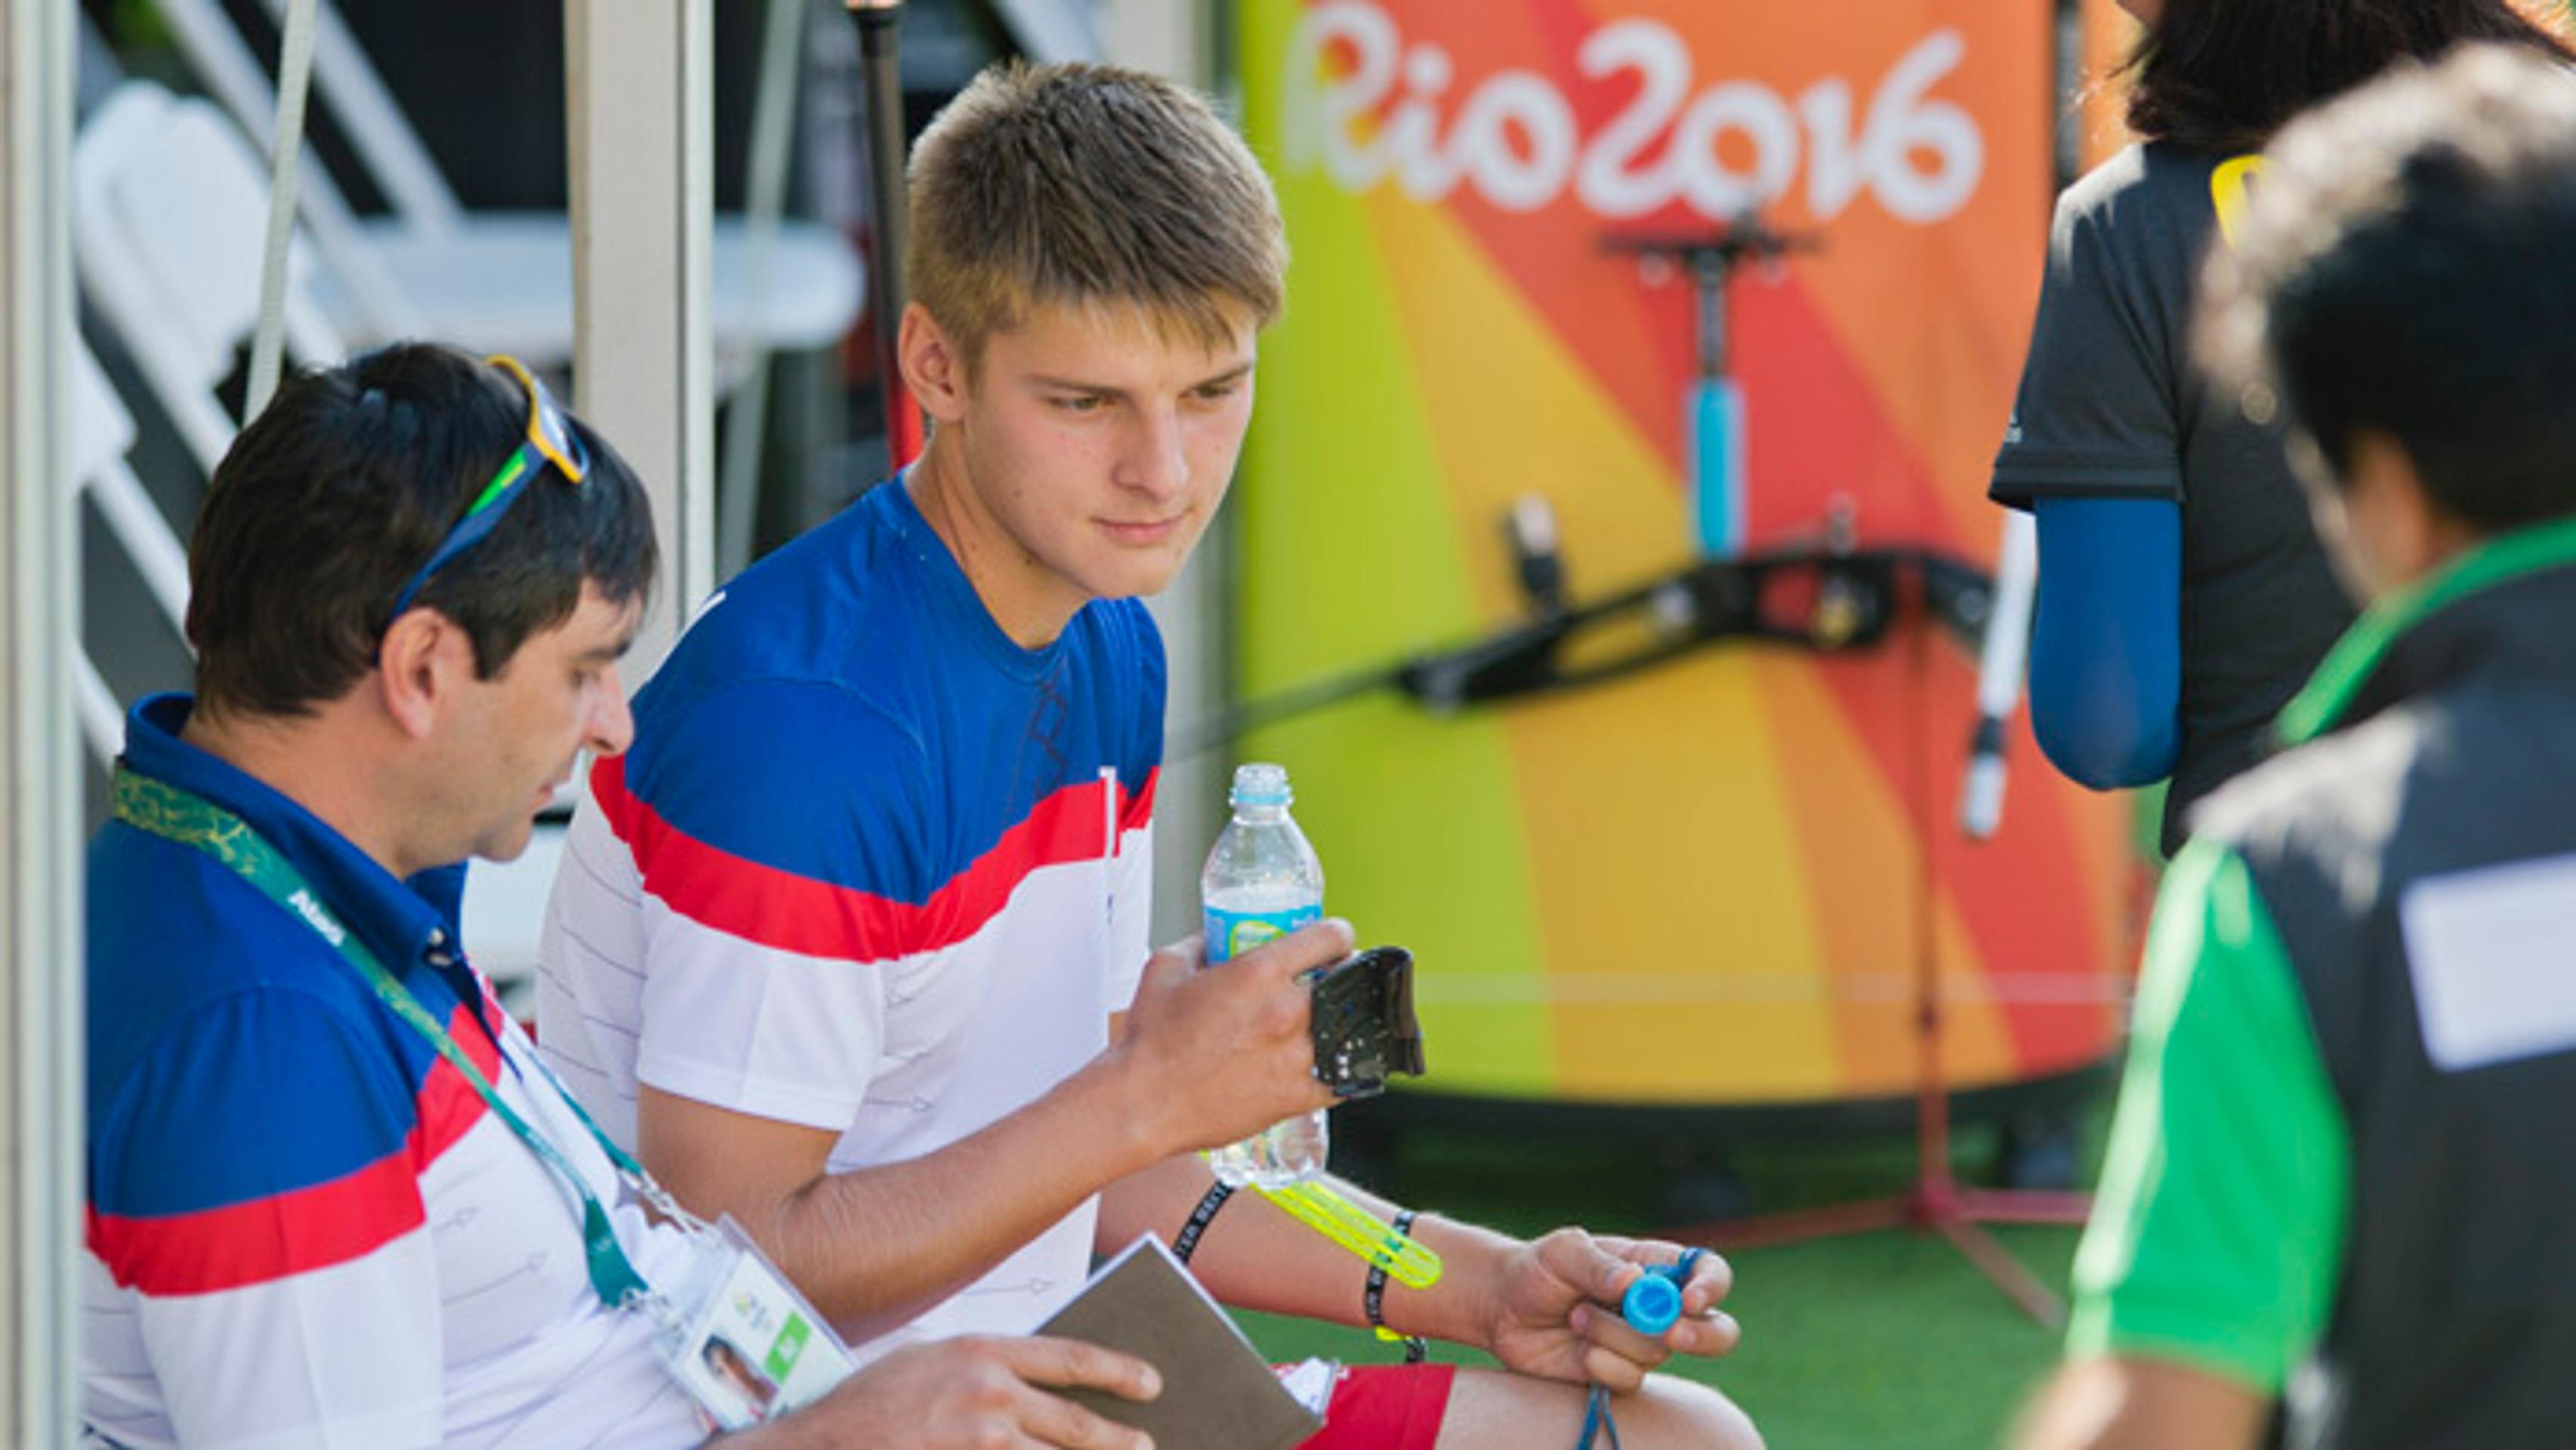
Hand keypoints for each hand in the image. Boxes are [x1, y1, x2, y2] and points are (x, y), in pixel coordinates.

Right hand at [743, 1334, 1159, 1447]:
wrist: (823, 1442)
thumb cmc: (873, 1398)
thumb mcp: (930, 1357)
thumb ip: (985, 1364)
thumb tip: (1037, 1379)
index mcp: (981, 1350)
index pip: (1069, 1357)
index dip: (1117, 1371)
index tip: (1150, 1383)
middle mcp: (987, 1393)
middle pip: (1073, 1423)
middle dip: (1117, 1439)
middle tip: (1146, 1445)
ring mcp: (978, 1441)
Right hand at [1106, 922, 1349, 1156]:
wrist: (1143, 1103)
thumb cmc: (1150, 1043)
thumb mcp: (1165, 968)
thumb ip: (1198, 944)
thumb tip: (1213, 939)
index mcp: (1259, 973)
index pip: (1329, 937)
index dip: (1337, 934)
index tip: (1335, 940)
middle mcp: (1286, 1011)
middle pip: (1345, 981)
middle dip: (1339, 976)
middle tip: (1323, 982)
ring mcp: (1296, 1056)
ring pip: (1346, 1029)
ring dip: (1335, 1022)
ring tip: (1318, 1023)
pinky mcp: (1297, 1096)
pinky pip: (1340, 1079)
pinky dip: (1336, 1068)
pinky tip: (1320, 1062)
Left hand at [1481, 1230, 1741, 1393]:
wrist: (1505, 1308)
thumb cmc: (1540, 1269)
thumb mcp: (1563, 1251)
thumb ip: (1598, 1265)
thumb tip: (1634, 1283)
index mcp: (1657, 1267)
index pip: (1709, 1273)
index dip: (1710, 1287)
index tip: (1689, 1299)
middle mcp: (1660, 1308)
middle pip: (1717, 1330)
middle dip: (1701, 1335)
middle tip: (1670, 1332)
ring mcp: (1643, 1344)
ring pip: (1657, 1352)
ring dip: (1612, 1333)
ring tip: (1576, 1315)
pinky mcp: (1621, 1374)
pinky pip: (1631, 1379)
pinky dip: (1602, 1363)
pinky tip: (1578, 1348)